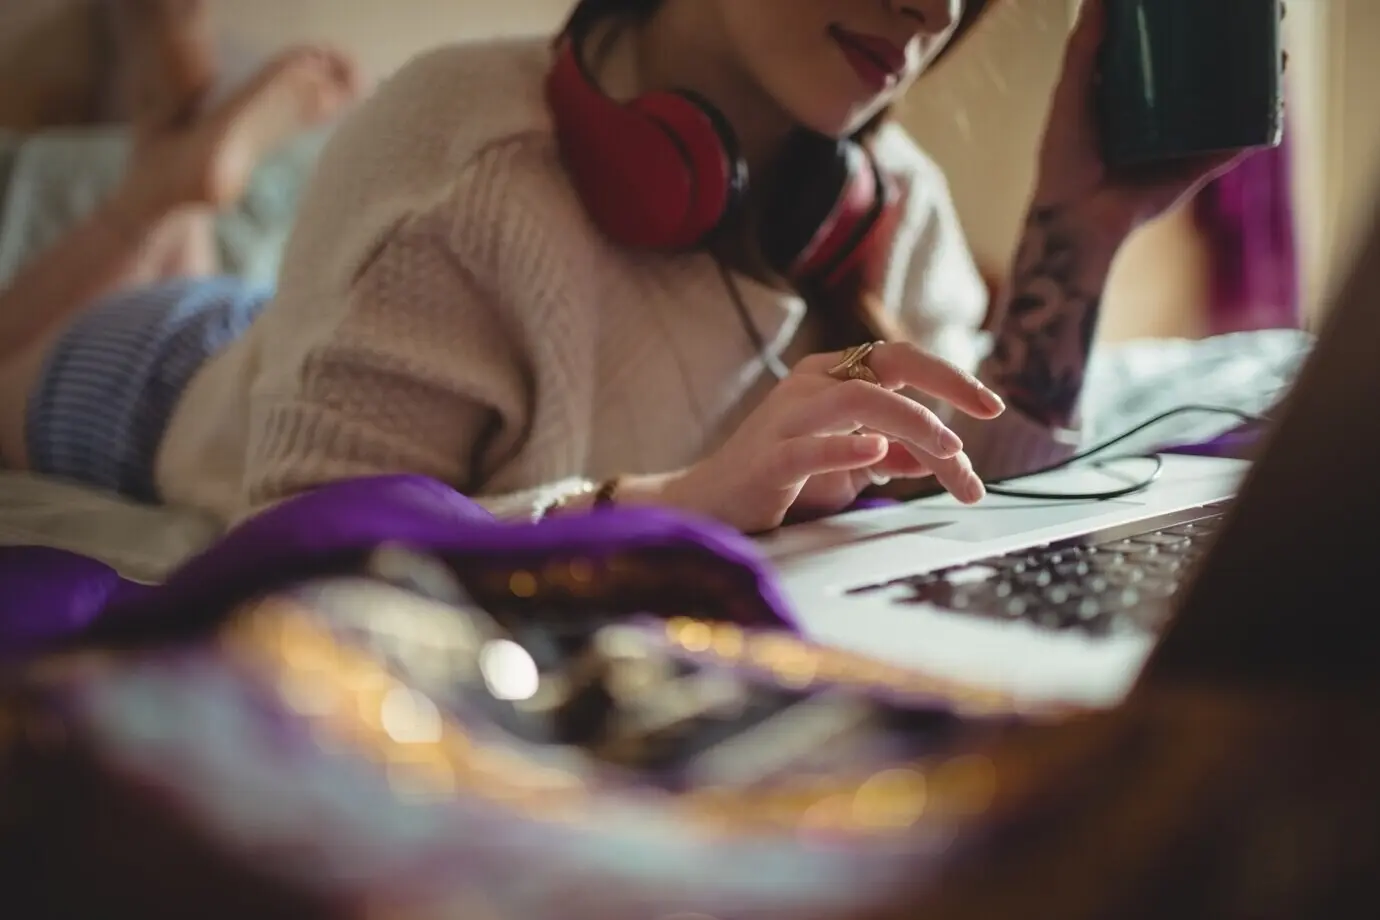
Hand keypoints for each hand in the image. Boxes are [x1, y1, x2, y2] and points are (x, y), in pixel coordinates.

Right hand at [661, 342, 1005, 532]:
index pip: (900, 360)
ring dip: (914, 422)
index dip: (949, 377)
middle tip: (986, 410)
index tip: (991, 405)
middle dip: (945, 383)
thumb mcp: (847, 465)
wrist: (711, 506)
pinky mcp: (769, 459)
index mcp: (830, 378)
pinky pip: (812, 447)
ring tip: (949, 451)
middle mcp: (810, 386)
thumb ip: (892, 455)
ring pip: (860, 399)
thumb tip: (941, 457)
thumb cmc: (779, 482)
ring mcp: (787, 419)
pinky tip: (881, 451)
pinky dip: (849, 448)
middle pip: (888, 363)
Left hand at [1032, 0, 1269, 233]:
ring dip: (1257, 85)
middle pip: (1205, 79)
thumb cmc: (1065, 158)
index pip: (1167, 58)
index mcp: (1129, 101)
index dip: (1191, 33)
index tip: (1216, 6)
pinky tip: (1275, 104)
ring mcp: (1180, 147)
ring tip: (1280, 56)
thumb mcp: (1072, 94)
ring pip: (1227, 110)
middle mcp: (1159, 122)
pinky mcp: (1194, 172)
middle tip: (1262, 25)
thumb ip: (1084, 50)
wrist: (1077, 218)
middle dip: (1234, 54)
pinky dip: (1255, 128)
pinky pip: (1231, 148)